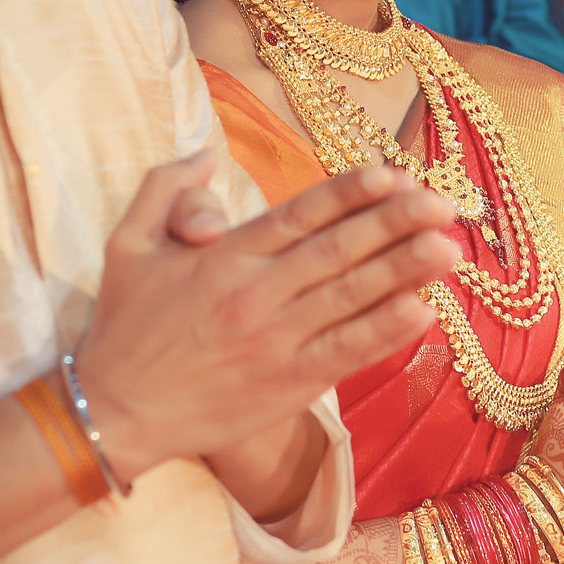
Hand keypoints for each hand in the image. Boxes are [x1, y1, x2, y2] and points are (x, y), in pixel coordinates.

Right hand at [78, 157, 459, 481]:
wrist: (112, 413)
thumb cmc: (122, 328)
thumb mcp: (126, 245)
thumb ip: (164, 190)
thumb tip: (205, 151)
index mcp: (225, 256)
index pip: (301, 214)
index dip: (352, 192)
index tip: (395, 174)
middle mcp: (256, 293)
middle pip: (339, 250)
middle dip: (396, 223)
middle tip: (444, 203)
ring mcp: (275, 340)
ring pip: (351, 297)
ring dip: (405, 270)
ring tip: (450, 248)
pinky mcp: (286, 384)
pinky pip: (345, 352)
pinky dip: (384, 332)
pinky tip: (422, 312)